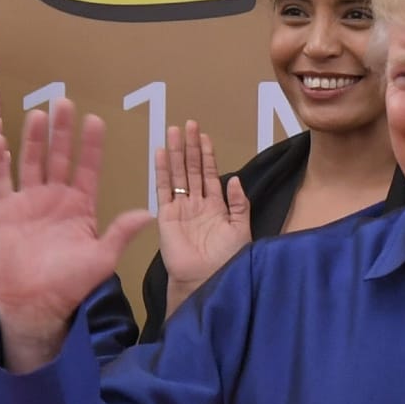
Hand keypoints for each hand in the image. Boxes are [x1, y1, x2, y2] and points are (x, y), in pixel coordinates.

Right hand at [0, 101, 151, 373]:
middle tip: (64, 102)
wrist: (36, 305)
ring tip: (38, 113)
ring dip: (34, 138)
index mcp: (80, 206)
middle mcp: (55, 198)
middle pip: (59, 157)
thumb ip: (121, 232)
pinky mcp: (5, 211)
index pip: (87, 168)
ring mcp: (29, 202)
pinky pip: (1, 181)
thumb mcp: (102, 258)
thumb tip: (150, 212)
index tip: (95, 120)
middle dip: (62, 131)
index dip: (91, 145)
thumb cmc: (72, 285)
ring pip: (31, 162)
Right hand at [155, 122, 250, 309]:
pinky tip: (162, 152)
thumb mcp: (241, 229)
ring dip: (177, 152)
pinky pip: (163, 189)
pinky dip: (162, 170)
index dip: (207, 155)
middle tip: (188, 123)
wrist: (207, 280)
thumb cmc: (228, 260)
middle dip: (190, 146)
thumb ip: (240, 205)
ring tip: (174, 130)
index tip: (203, 135)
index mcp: (216, 207)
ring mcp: (180, 208)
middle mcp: (197, 204)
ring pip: (178, 174)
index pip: (210, 174)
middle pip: (192, 169)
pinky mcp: (166, 216)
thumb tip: (236, 179)